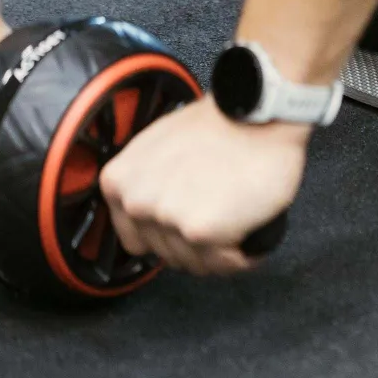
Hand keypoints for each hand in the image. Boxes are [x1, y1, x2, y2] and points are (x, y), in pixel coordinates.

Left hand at [100, 94, 309, 275]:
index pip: (136, 239)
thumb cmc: (221, 124)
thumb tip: (158, 211)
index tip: (191, 223)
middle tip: (222, 218)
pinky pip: (223, 263)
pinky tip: (249, 232)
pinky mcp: (199, 231)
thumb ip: (148, 183)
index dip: (170, 234)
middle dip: (198, 245)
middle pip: (167, 255)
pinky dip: (242, 255)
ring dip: (220, 252)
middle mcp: (135, 202)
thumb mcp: (160, 146)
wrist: (257, 113)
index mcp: (119, 182)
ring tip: (238, 222)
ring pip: (195, 263)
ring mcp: (166, 218)